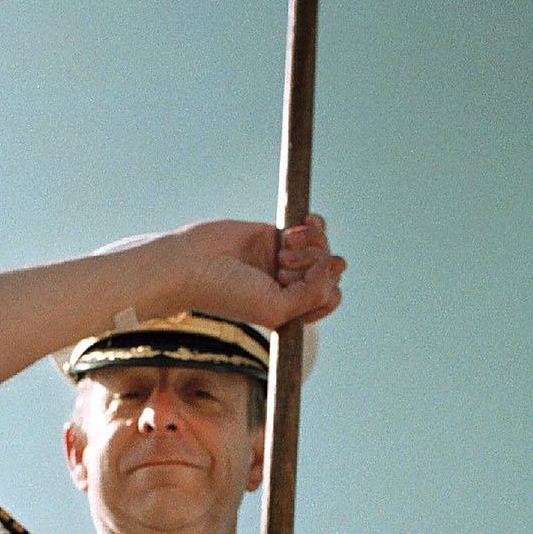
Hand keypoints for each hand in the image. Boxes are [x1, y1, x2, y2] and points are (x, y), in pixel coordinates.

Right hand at [152, 215, 344, 330]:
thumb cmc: (227, 294)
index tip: (291, 282)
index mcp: (292, 311)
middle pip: (329, 271)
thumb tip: (340, 262)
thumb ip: (314, 293)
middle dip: (314, 264)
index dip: (323, 286)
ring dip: (312, 244)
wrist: (192, 264)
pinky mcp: (276, 236)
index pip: (330, 297)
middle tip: (282, 266)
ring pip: (323, 248)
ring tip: (286, 247)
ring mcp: (284, 261)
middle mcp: (291, 287)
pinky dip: (314, 226)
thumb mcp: (276, 308)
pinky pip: (314, 229)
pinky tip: (303, 223)